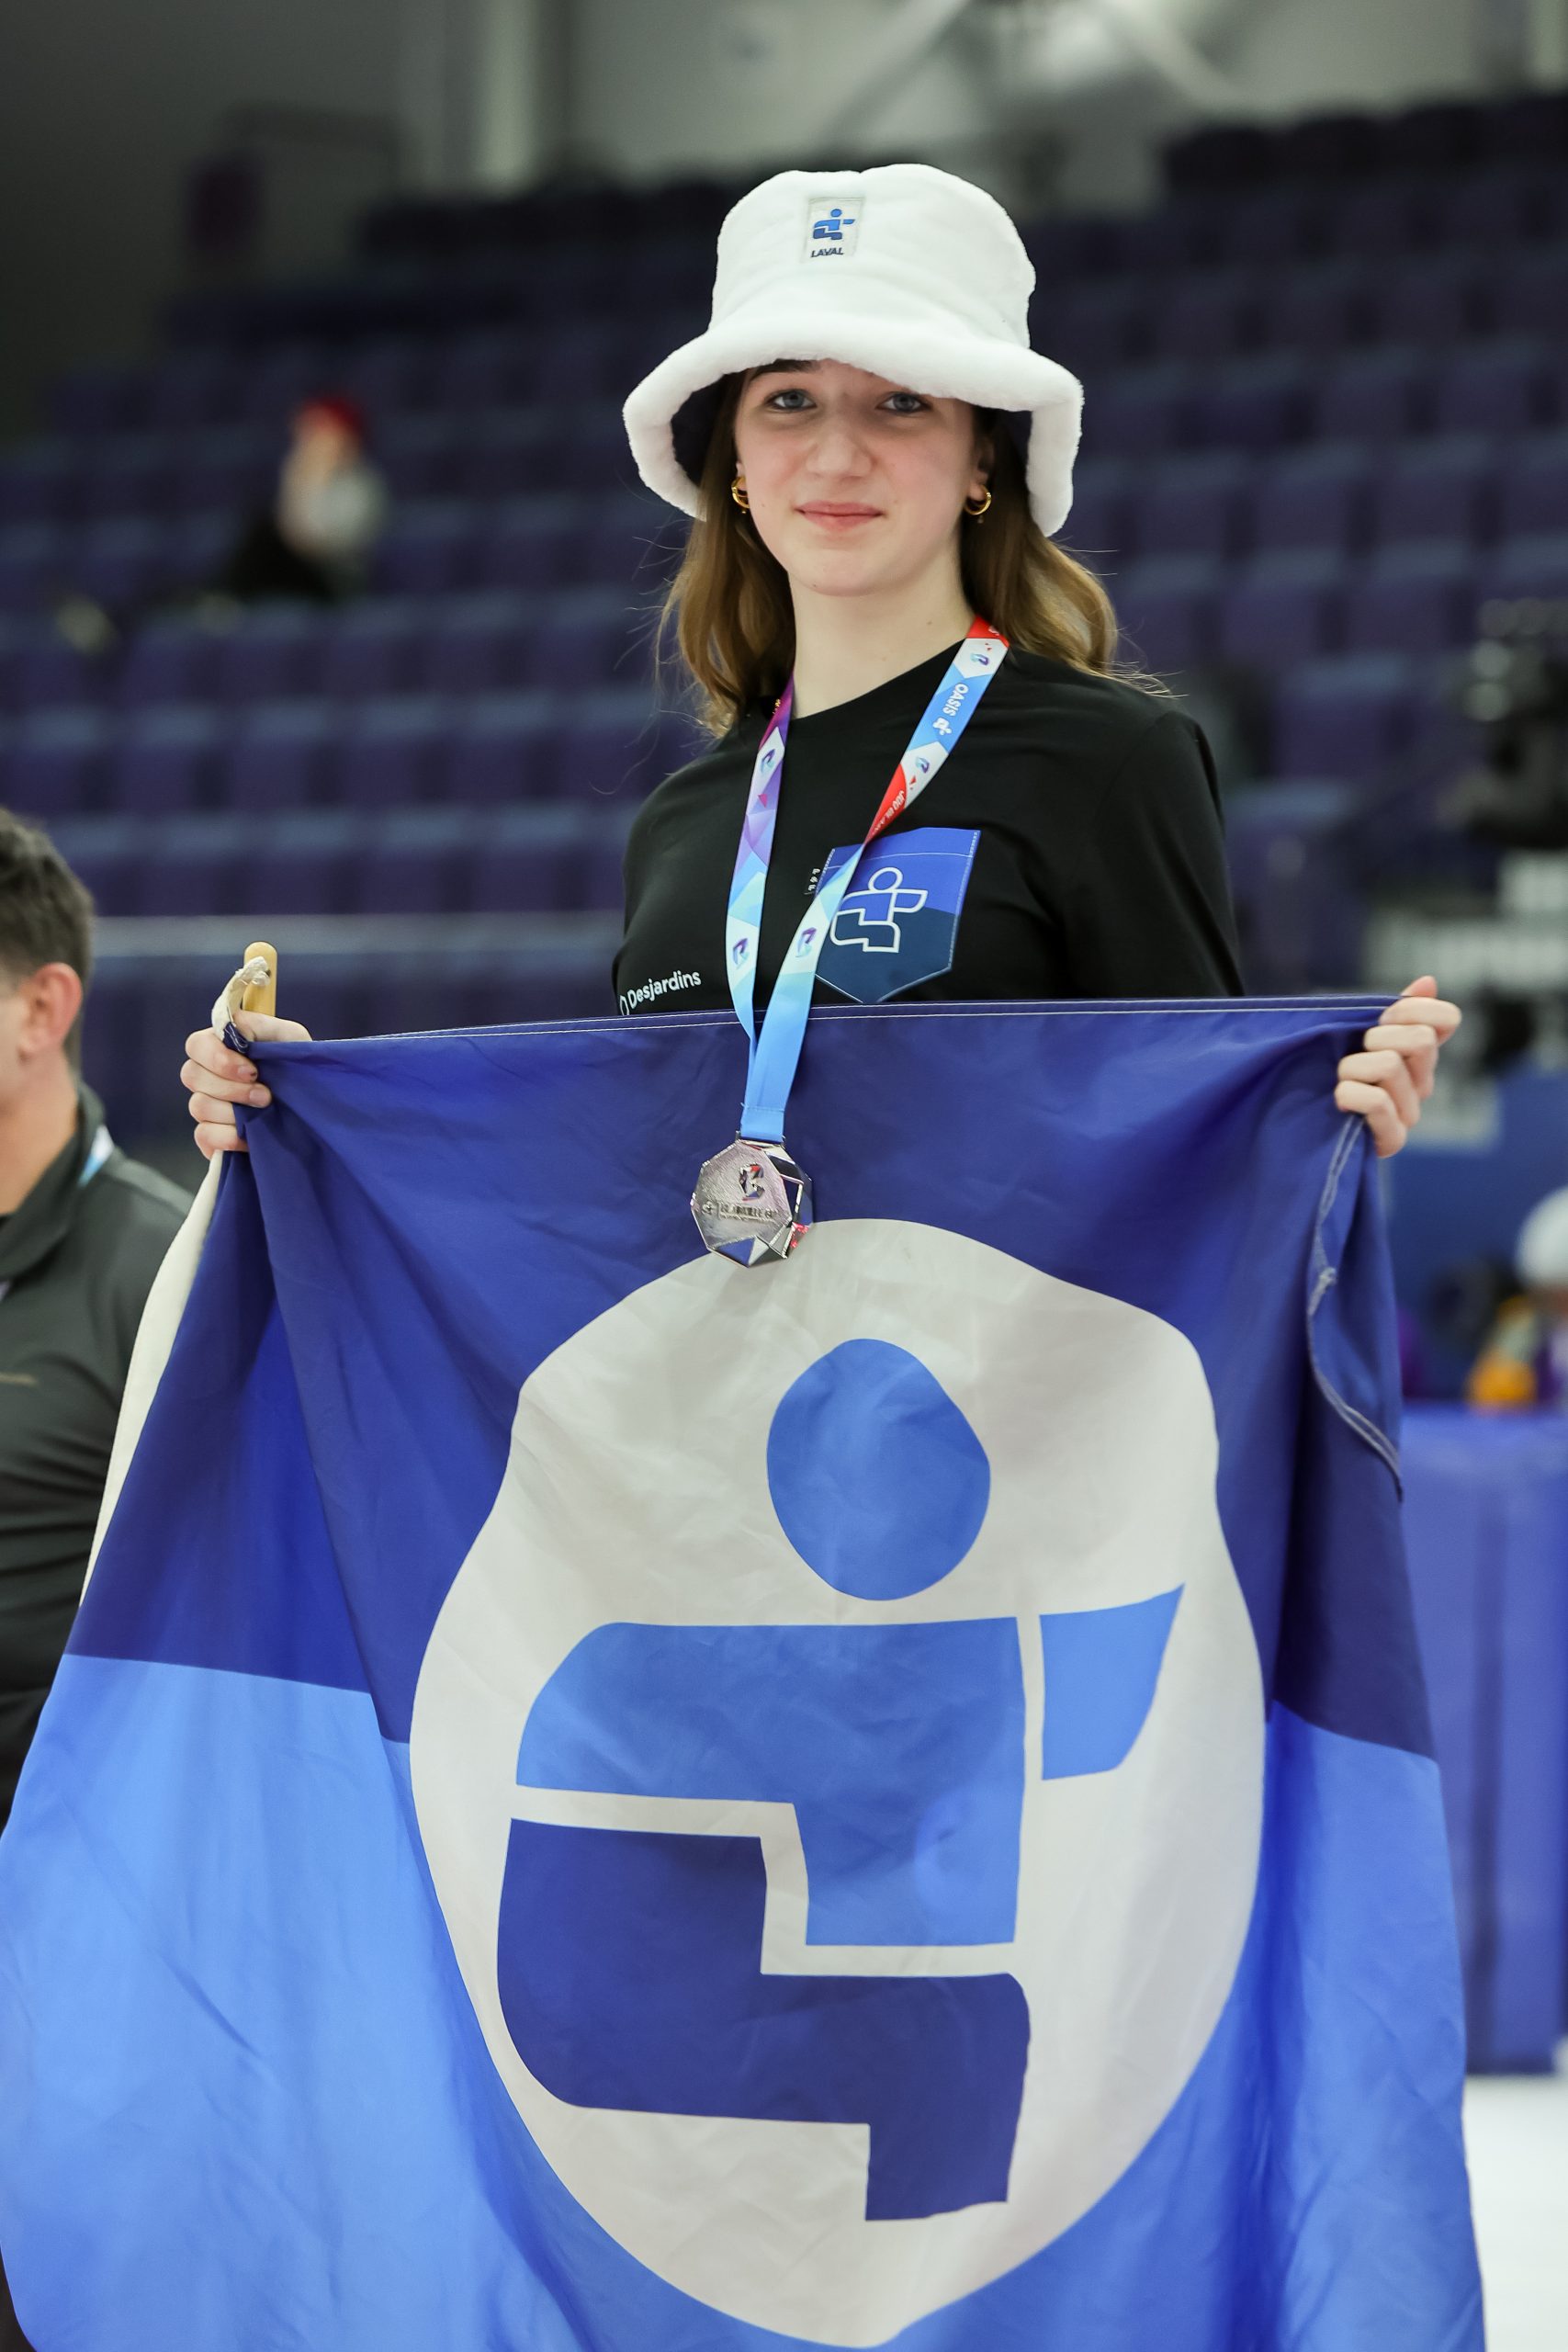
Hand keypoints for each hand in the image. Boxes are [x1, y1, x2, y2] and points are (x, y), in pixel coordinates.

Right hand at [181, 1009, 311, 1158]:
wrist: (317, 1107)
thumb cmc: (299, 1067)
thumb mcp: (289, 1037)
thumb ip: (258, 1026)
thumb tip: (233, 1030)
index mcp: (221, 1047)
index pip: (197, 1045)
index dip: (218, 1058)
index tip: (252, 1071)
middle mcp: (208, 1076)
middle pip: (191, 1075)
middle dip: (231, 1088)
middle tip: (265, 1095)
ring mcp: (207, 1106)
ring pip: (198, 1105)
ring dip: (232, 1111)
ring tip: (263, 1112)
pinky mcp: (212, 1135)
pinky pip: (203, 1135)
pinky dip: (227, 1137)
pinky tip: (249, 1137)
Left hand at [1333, 975, 1460, 1158]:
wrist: (1304, 1125)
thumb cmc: (1329, 1072)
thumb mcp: (1356, 1036)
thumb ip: (1394, 1010)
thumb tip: (1429, 982)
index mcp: (1419, 1053)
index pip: (1447, 1019)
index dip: (1414, 1009)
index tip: (1381, 1017)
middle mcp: (1423, 1082)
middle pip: (1420, 1040)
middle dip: (1377, 1037)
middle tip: (1355, 1051)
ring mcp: (1411, 1112)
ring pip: (1390, 1065)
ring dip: (1352, 1068)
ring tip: (1340, 1080)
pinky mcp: (1393, 1138)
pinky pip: (1378, 1102)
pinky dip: (1350, 1094)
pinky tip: (1340, 1099)